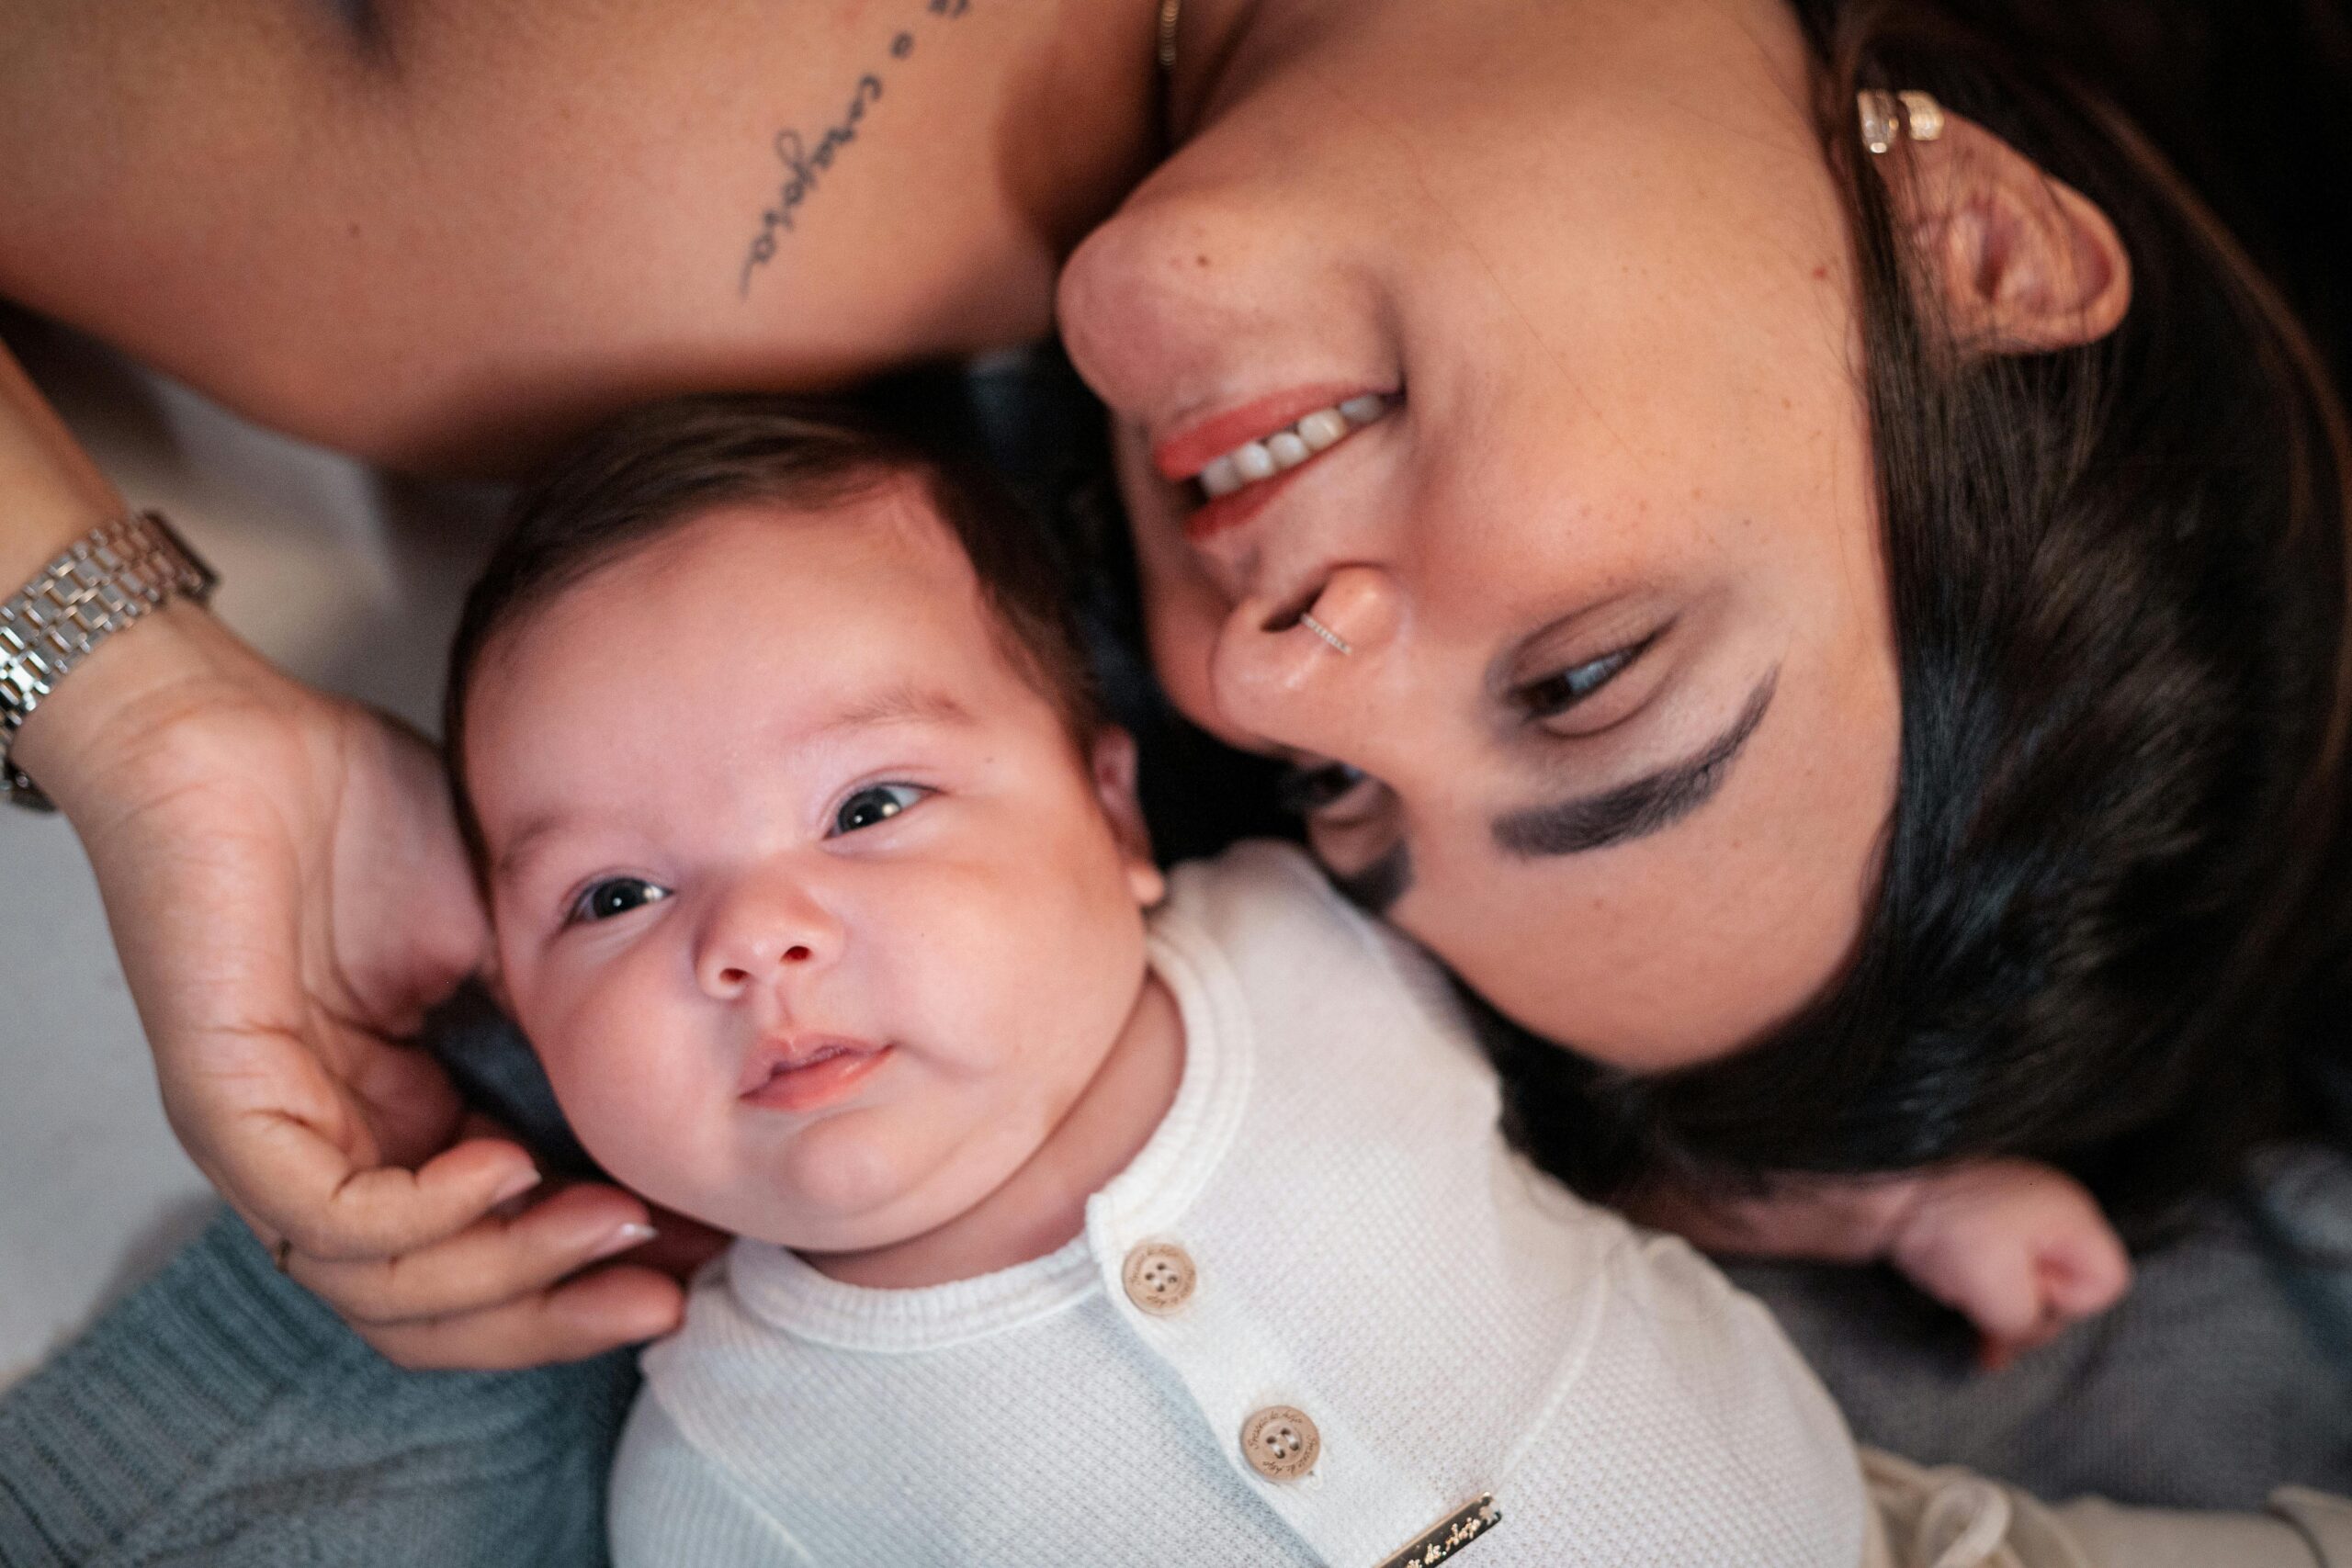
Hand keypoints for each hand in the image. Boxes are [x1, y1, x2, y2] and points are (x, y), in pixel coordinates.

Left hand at [16, 605, 684, 1366]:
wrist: (246, 731)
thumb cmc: (373, 812)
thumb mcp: (518, 939)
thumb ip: (576, 1031)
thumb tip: (688, 1113)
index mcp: (399, 1123)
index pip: (487, 1256)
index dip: (591, 1276)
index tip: (700, 1252)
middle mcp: (333, 1155)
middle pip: (437, 1310)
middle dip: (561, 1317)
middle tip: (668, 1293)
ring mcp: (273, 1143)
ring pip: (386, 1288)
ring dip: (512, 1275)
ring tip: (610, 1222)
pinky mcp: (225, 1112)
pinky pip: (328, 1220)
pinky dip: (430, 1217)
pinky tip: (510, 1166)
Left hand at [1883, 1159, 2131, 1370]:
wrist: (1872, 1186)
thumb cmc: (1944, 1228)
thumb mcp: (2003, 1296)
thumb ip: (2029, 1327)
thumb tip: (2016, 1334)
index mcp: (2071, 1215)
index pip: (2107, 1282)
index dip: (2066, 1305)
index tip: (2022, 1297)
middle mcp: (2046, 1208)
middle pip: (2063, 1285)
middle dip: (2024, 1310)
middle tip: (1984, 1310)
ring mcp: (2007, 1210)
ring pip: (2021, 1280)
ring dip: (1993, 1303)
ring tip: (1958, 1293)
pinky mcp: (1969, 1218)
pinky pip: (1988, 1266)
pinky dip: (1971, 1285)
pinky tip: (1945, 1285)